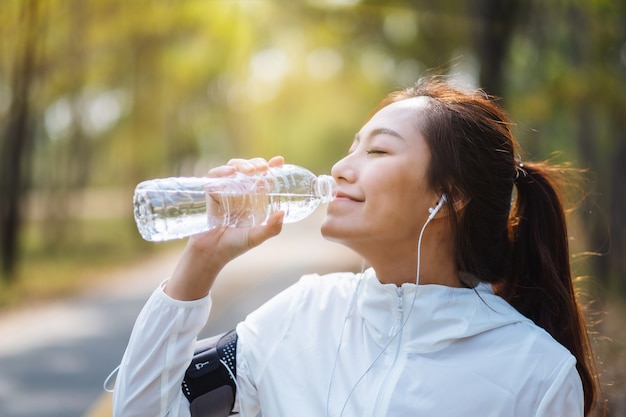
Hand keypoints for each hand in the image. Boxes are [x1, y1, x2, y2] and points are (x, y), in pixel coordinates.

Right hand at [165, 156, 284, 300]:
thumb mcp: (257, 237)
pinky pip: (215, 176)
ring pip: (233, 167)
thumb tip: (282, 213)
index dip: (272, 167)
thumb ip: (272, 228)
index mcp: (254, 198)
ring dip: (242, 164)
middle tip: (262, 168)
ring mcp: (225, 190)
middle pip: (249, 168)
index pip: (264, 177)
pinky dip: (222, 171)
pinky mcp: (211, 192)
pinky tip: (231, 172)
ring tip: (250, 171)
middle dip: (256, 163)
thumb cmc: (235, 245)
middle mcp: (240, 191)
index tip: (279, 161)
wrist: (212, 253)